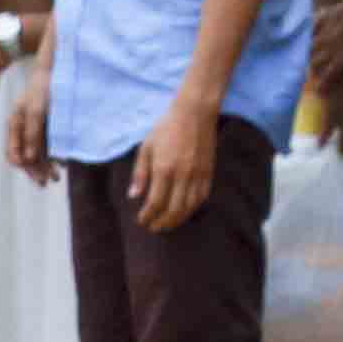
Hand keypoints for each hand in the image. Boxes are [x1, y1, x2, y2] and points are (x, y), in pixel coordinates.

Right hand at [5, 68, 53, 185]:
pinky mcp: (48, 125)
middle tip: (48, 182)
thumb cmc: (44, 88)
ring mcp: (35, 127)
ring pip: (38, 153)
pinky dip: (54, 156)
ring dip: (46, 166)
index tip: (37, 176)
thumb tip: (28, 159)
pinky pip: (48, 146)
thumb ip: (32, 135)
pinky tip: (63, 163)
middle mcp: (23, 128)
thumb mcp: (36, 111)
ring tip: (57, 177)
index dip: (25, 167)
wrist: (58, 69)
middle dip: (36, 171)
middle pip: (26, 157)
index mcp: (14, 125)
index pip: (13, 154)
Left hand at [132, 94, 218, 232]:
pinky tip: (184, 212)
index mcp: (163, 169)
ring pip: (189, 207)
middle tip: (153, 228)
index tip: (141, 221)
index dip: (147, 216)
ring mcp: (198, 175)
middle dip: (162, 223)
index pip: (155, 202)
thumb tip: (133, 197)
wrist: (195, 113)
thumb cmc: (165, 128)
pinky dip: (192, 209)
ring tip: (167, 224)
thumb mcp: (146, 148)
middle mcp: (182, 175)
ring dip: (177, 220)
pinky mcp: (209, 172)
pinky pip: (202, 197)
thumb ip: (139, 174)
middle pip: (173, 210)